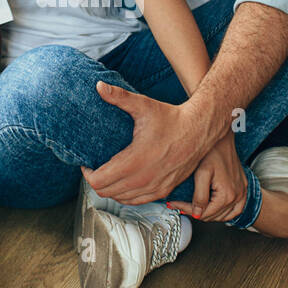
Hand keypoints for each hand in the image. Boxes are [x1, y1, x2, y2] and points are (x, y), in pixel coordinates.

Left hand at [82, 81, 216, 204]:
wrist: (200, 129)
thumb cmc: (172, 118)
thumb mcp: (144, 105)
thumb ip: (119, 97)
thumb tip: (99, 86)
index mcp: (135, 162)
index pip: (99, 182)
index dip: (88, 174)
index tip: (87, 164)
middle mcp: (144, 179)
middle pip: (107, 193)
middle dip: (97, 181)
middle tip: (96, 168)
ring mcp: (155, 187)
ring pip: (121, 199)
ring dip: (111, 189)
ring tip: (109, 174)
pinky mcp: (164, 190)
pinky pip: (137, 201)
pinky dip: (127, 195)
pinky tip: (125, 183)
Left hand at [168, 133, 246, 222]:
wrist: (224, 139)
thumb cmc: (213, 152)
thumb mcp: (202, 173)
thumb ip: (199, 196)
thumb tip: (196, 213)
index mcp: (227, 195)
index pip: (204, 213)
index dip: (187, 210)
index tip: (175, 204)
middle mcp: (237, 196)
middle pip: (213, 216)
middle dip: (196, 212)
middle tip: (181, 205)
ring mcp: (242, 193)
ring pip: (224, 216)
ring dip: (209, 214)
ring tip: (194, 207)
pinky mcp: (243, 188)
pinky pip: (236, 210)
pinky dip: (225, 213)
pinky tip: (215, 209)